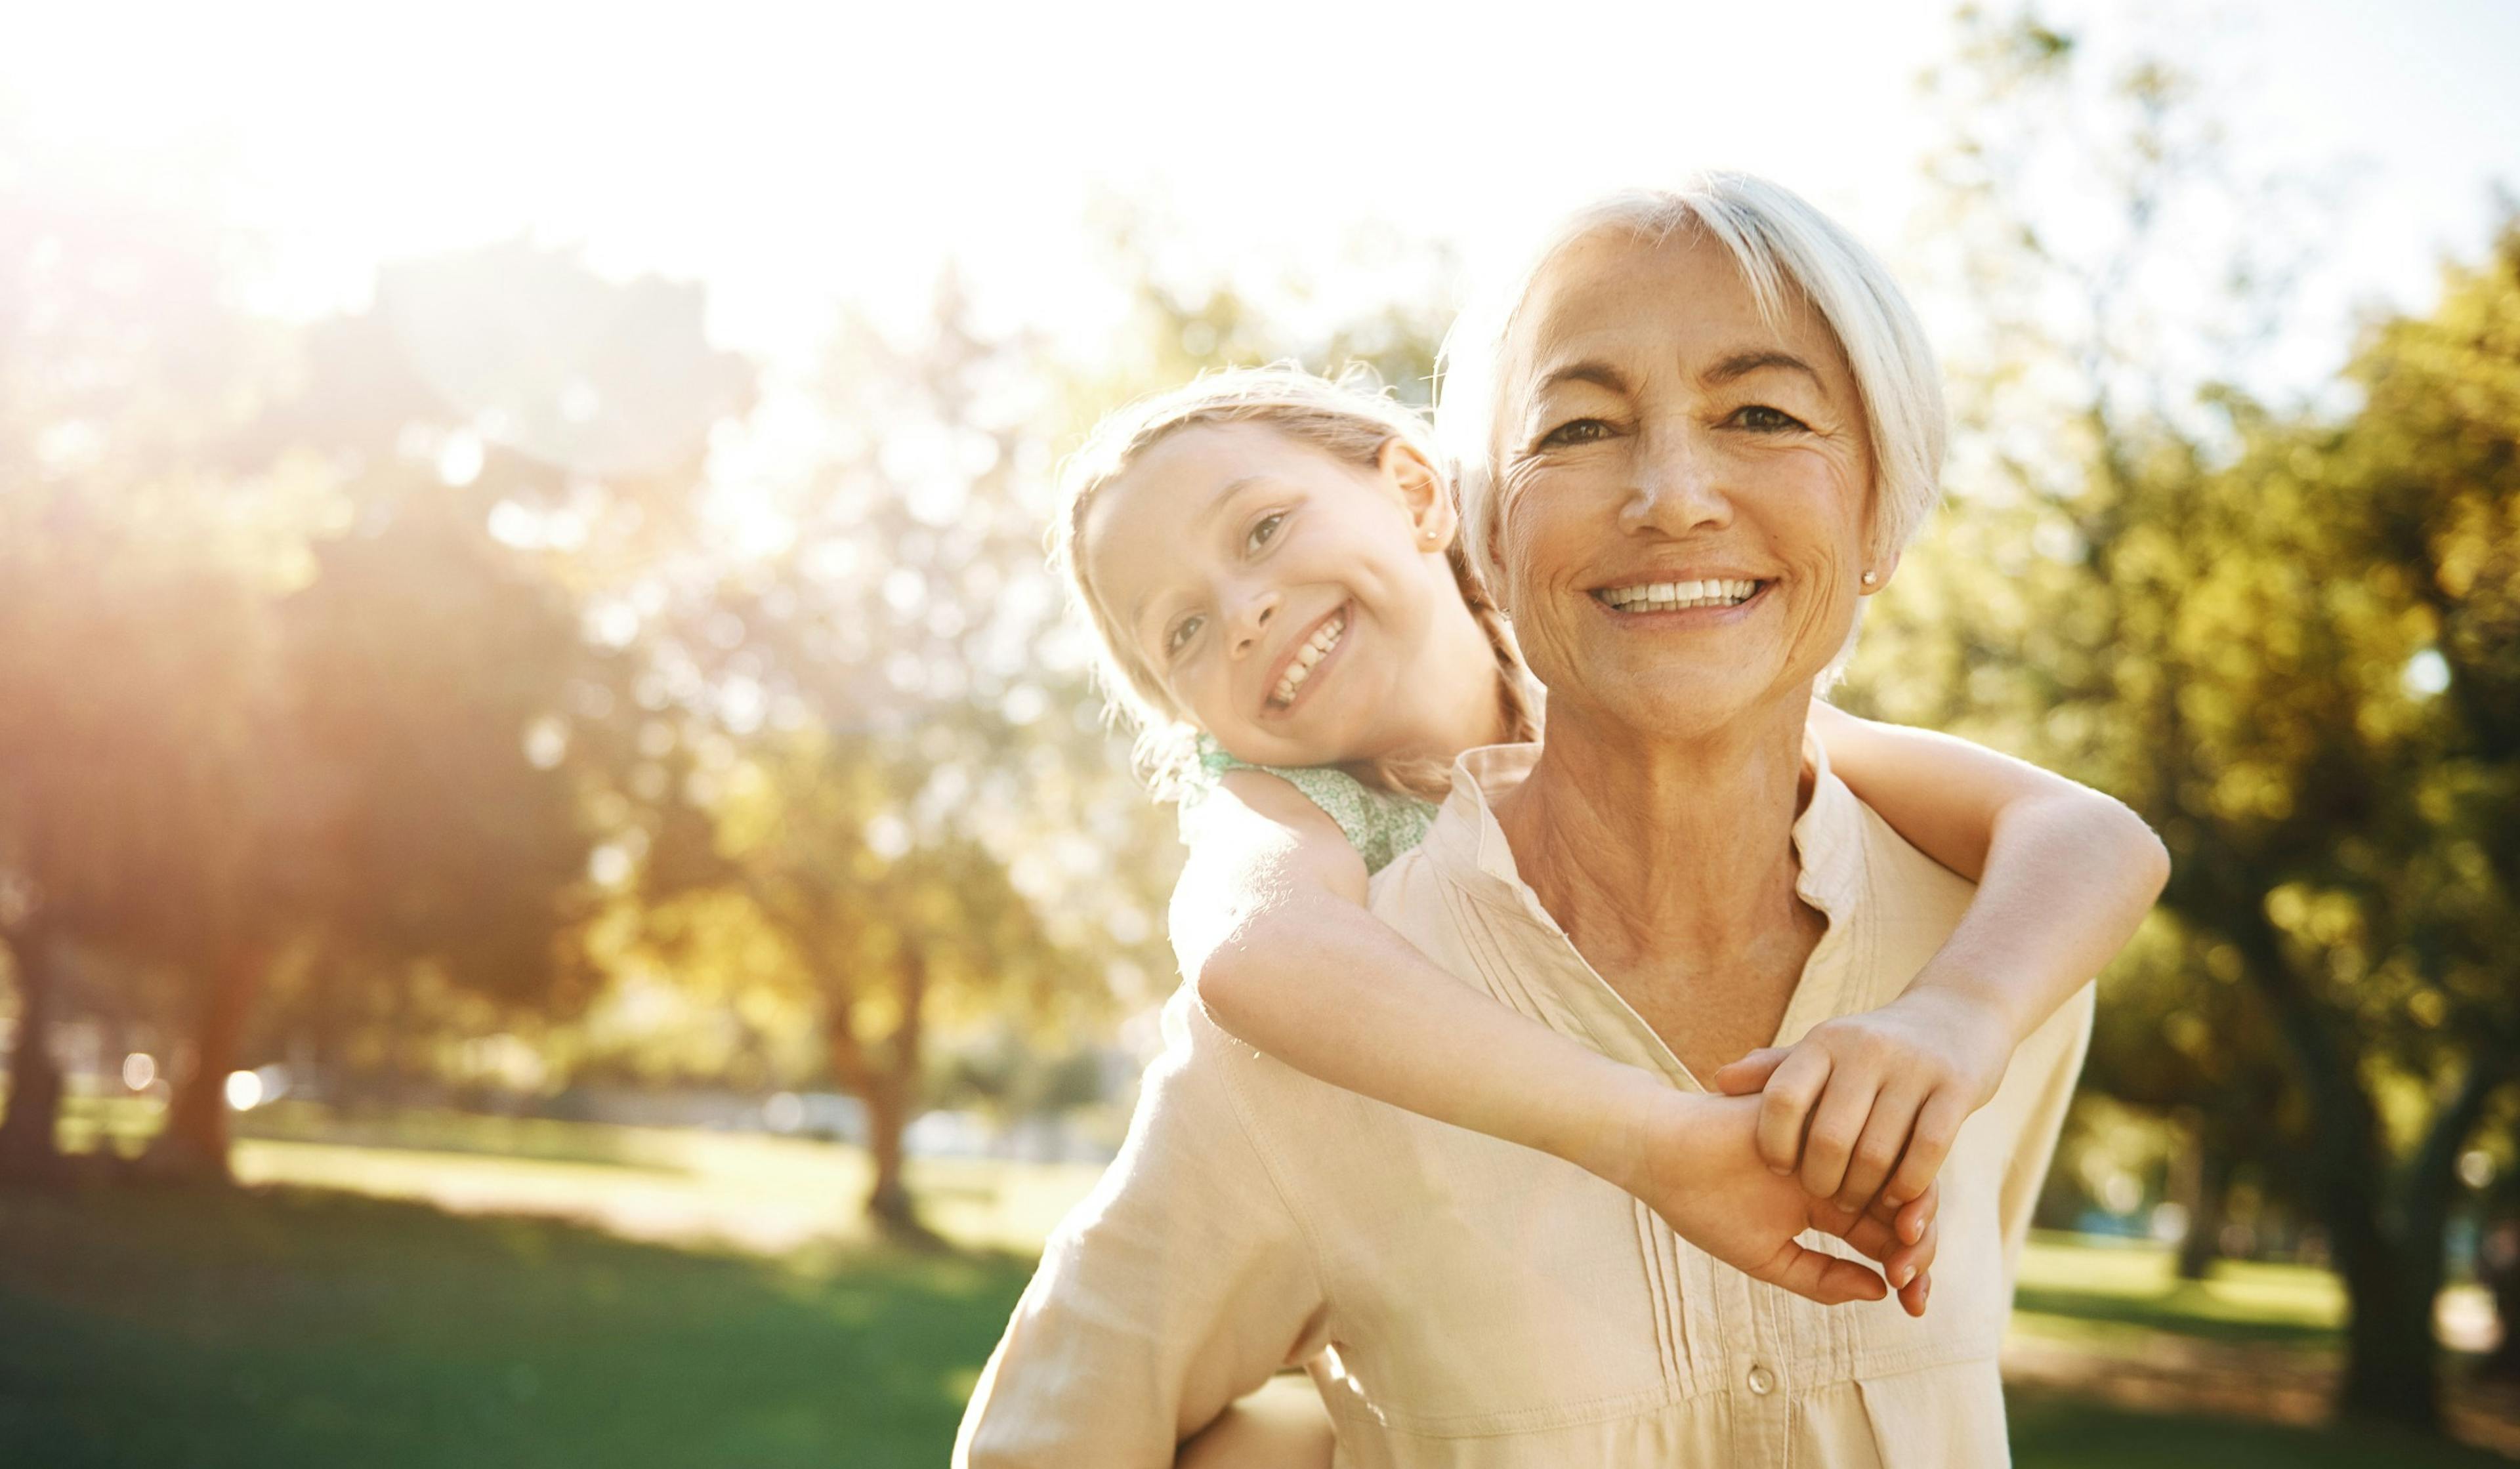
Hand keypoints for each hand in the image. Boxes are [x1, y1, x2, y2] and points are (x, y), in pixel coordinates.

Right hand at [1614, 1090, 1938, 1315]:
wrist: (1663, 1151)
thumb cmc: (1704, 1206)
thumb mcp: (1766, 1256)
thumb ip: (1821, 1278)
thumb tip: (1882, 1291)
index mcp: (1828, 1205)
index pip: (1883, 1236)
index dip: (1908, 1270)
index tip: (1914, 1305)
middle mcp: (1841, 1171)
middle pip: (1901, 1206)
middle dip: (1918, 1246)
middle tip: (1914, 1277)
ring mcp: (1835, 1141)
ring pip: (1896, 1174)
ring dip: (1913, 1212)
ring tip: (1908, 1245)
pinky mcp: (1828, 1114)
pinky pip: (1875, 1140)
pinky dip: (1893, 1174)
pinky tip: (1895, 1208)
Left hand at [1709, 985, 2012, 1215]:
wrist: (1957, 1014)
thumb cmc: (1873, 1048)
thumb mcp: (1824, 1049)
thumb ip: (1774, 1070)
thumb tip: (1719, 1081)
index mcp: (1824, 1042)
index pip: (1783, 1099)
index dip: (1775, 1142)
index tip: (1778, 1168)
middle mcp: (1865, 1050)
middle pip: (1830, 1137)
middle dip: (1823, 1181)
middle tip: (1825, 1200)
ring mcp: (1914, 1068)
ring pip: (1878, 1152)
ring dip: (1864, 1192)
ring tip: (1857, 1205)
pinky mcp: (1956, 1088)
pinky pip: (1928, 1152)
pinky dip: (1909, 1185)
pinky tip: (1899, 1199)